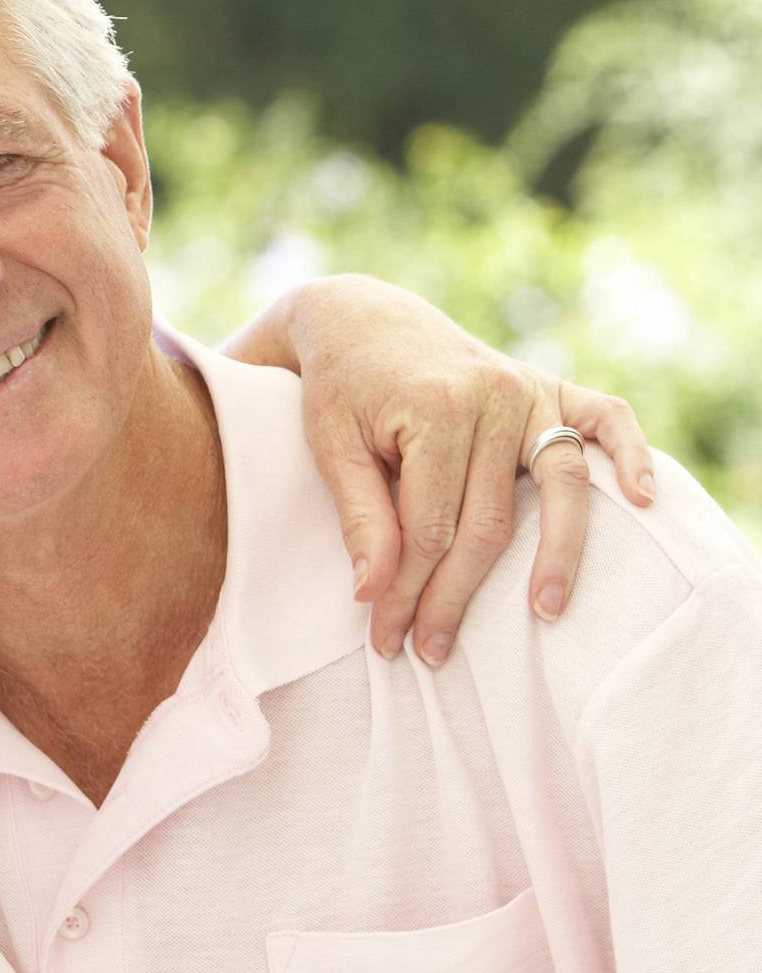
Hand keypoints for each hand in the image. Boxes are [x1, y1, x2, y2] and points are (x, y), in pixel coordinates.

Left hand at [285, 276, 655, 662]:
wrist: (363, 321)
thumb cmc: (340, 389)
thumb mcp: (331, 448)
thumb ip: (359, 519)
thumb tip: (372, 595)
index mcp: (437, 410)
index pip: (432, 528)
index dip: (408, 590)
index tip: (386, 639)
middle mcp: (495, 397)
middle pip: (489, 522)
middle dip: (457, 595)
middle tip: (431, 652)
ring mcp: (530, 389)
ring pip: (556, 487)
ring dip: (555, 555)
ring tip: (544, 613)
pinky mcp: (551, 386)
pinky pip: (606, 419)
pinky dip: (631, 456)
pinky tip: (642, 501)